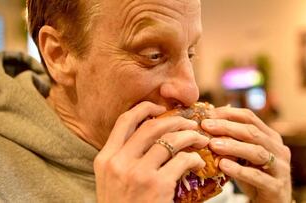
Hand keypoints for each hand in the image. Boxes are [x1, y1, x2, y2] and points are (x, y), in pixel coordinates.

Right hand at [93, 102, 209, 202]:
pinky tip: (198, 163)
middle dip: (176, 121)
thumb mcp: (111, 181)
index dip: (145, 108)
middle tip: (190, 124)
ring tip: (200, 140)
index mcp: (105, 159)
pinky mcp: (157, 186)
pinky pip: (182, 160)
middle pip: (152, 126)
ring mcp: (138, 174)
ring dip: (190, 136)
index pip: (124, 121)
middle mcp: (119, 162)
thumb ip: (124, 157)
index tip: (160, 108)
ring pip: (170, 140)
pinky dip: (194, 158)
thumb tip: (151, 135)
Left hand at [201, 107, 291, 202]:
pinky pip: (257, 176)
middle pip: (252, 132)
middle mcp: (278, 149)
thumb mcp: (243, 156)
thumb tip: (208, 124)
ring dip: (233, 146)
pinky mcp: (277, 187)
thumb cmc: (254, 176)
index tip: (209, 114)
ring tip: (213, 145)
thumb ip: (232, 141)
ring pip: (257, 152)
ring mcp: (280, 168)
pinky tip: (223, 165)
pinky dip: (239, 170)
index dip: (229, 114)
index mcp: (270, 137)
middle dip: (227, 127)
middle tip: (206, 126)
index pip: (250, 118)